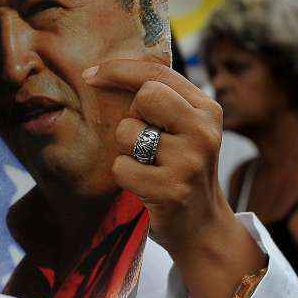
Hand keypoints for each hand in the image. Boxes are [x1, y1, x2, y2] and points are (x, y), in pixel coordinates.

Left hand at [84, 59, 264, 297]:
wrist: (203, 227)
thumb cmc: (183, 171)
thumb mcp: (185, 130)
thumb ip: (162, 99)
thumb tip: (106, 70)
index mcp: (206, 109)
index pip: (157, 73)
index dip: (119, 70)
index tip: (90, 74)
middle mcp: (203, 131)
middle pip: (145, 96)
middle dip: (132, 115)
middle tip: (143, 140)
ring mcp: (189, 162)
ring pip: (127, 133)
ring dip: (126, 151)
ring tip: (148, 167)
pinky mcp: (171, 190)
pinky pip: (122, 167)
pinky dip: (125, 177)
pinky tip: (144, 187)